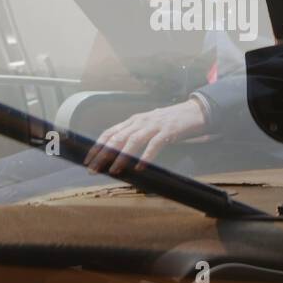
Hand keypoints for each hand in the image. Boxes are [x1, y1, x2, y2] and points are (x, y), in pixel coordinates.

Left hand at [84, 100, 207, 175]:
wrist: (194, 111)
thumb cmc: (169, 122)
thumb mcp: (148, 125)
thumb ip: (134, 135)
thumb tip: (117, 152)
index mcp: (133, 121)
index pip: (110, 132)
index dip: (97, 146)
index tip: (88, 159)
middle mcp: (140, 121)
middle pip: (117, 138)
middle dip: (103, 154)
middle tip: (93, 169)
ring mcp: (154, 125)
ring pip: (133, 141)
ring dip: (121, 157)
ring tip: (114, 170)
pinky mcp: (168, 131)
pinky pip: (154, 144)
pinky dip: (146, 156)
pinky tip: (140, 167)